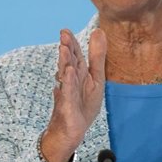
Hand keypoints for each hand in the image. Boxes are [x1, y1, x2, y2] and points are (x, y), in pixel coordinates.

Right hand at [40, 28, 106, 161]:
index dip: (72, 43)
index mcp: (79, 74)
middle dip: (67, 49)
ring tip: (64, 49)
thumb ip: (97, 56)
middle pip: (70, 63)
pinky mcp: (68, 106)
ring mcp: (68, 93)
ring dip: (65, 62)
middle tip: (63, 34)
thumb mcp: (96, 78)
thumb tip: (99, 30)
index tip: (65, 30)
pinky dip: (68, 82)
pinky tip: (68, 73)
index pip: (75, 56)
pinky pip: (68, 92)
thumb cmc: (83, 105)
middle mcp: (71, 81)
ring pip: (66, 75)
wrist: (71, 131)